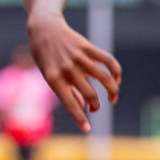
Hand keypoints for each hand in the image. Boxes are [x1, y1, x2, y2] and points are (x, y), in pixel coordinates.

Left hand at [28, 13, 121, 132]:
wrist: (44, 29)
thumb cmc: (45, 57)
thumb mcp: (49, 75)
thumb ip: (66, 91)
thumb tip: (82, 107)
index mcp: (54, 78)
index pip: (69, 103)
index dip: (79, 118)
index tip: (88, 129)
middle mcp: (67, 69)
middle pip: (90, 93)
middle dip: (96, 106)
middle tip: (96, 109)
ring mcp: (79, 57)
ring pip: (104, 78)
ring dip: (112, 91)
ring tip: (112, 98)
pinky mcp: (88, 48)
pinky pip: (109, 62)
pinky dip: (116, 72)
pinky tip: (116, 80)